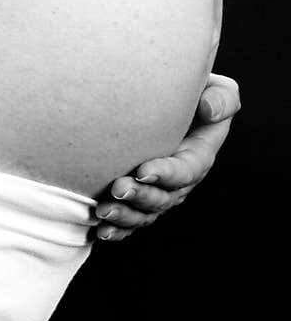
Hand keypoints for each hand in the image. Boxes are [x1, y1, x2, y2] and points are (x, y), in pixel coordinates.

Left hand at [95, 73, 240, 240]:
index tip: (142, 170)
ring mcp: (160, 192)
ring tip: (103, 211)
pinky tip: (101, 231)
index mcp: (198, 155)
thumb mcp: (216, 89)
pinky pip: (132, 220)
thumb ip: (221, 98)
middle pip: (164, 197)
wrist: (167, 102)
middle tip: (117, 188)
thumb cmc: (193, 93)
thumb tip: (209, 110)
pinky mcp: (141, 197)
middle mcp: (180, 180)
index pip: (186, 170)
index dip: (166, 174)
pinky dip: (118, 228)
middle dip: (141, 196)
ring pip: (145, 213)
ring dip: (125, 216)